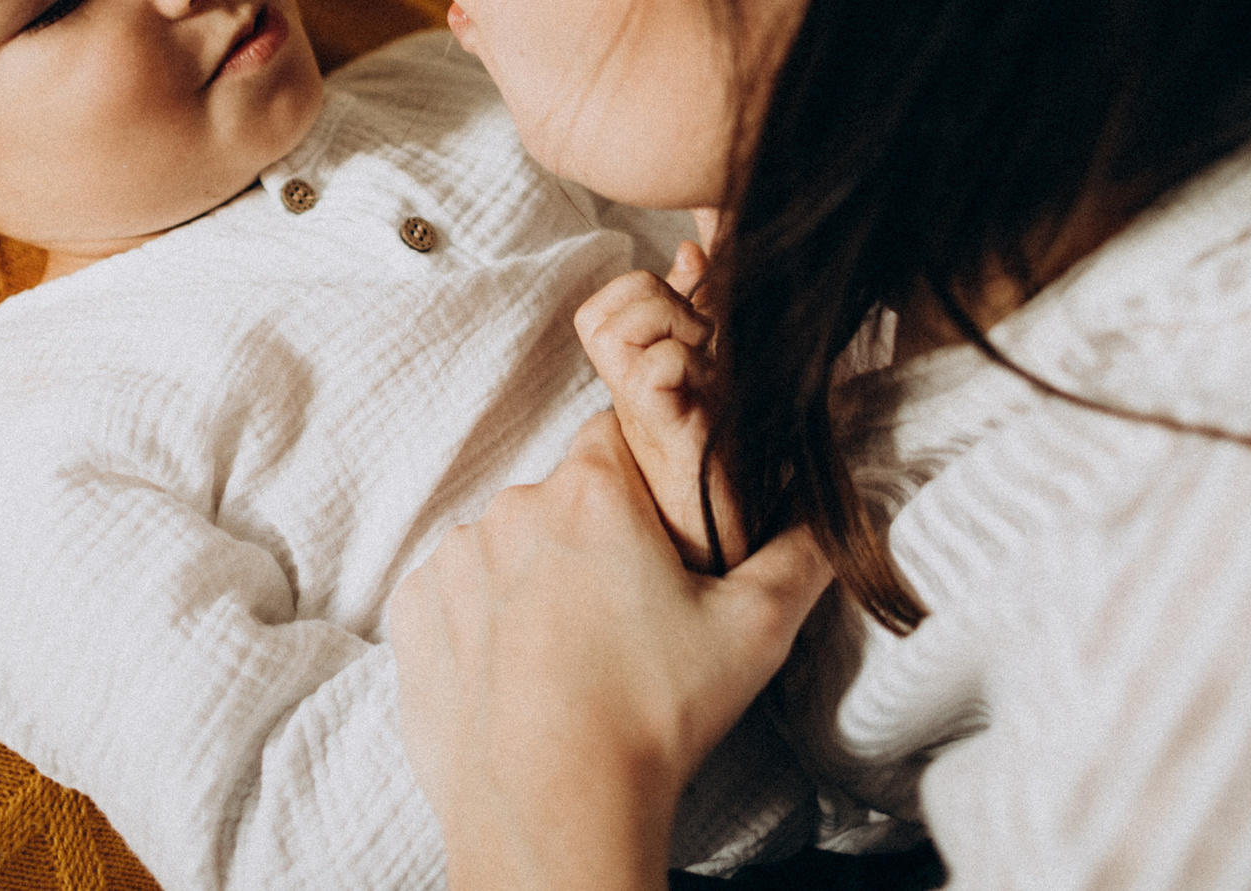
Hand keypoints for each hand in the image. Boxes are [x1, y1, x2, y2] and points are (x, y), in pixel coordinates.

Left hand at [389, 413, 832, 890]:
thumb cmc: (652, 717)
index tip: (661, 536)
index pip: (619, 437)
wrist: (551, 812)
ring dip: (532, 583)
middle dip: (592, 542)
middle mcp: (511, 508)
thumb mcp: (756, 632)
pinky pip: (454, 598)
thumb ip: (802, 556)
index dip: (646, 481)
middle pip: (563, 500)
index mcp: (591, 491)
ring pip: (506, 549)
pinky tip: (519, 676)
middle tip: (628, 618)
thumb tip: (836, 519)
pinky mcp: (414, 618)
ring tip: (570, 659)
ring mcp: (453, 563)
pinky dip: (481, 625)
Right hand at [576, 243, 743, 570]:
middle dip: (656, 300)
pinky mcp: (663, 430)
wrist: (729, 531)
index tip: (699, 309)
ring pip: (613, 327)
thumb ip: (697, 310)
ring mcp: (638, 409)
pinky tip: (709, 384)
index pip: (604, 305)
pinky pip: (653, 367)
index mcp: (636, 370)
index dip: (648, 286)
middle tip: (701, 334)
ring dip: (668, 324)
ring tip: (702, 354)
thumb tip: (691, 249)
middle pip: (598, 311)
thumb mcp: (715, 363)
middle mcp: (627, 387)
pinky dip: (684, 361)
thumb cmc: (726, 448)